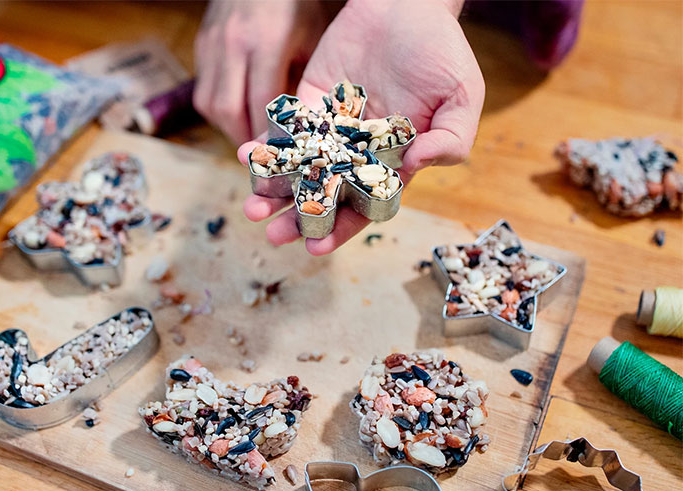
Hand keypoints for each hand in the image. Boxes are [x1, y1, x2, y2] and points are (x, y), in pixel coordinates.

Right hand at [193, 0, 330, 143]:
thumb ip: (305, 77)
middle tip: (258, 152)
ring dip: (227, 126)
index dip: (268, 133)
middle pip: (228, 110)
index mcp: (267, 42)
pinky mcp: (201, 45)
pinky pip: (203, 89)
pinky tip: (237, 110)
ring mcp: (212, 44)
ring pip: (209, 104)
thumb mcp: (312, 36)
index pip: (263, 102)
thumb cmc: (295, 2)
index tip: (278, 151)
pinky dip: (218, 108)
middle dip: (243, 138)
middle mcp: (233, 44)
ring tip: (246, 135)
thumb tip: (301, 122)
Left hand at [239, 0, 484, 254]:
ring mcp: (330, 130)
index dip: (340, 229)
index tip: (315, 248)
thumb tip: (417, 166)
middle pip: (323, 195)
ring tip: (252, 209)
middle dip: (298, 218)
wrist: (408, 3)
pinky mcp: (309, 102)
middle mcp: (356, 154)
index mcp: (392, 164)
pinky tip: (246, 156)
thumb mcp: (462, 96)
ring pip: (298, 169)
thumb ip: (450, 139)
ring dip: (274, 191)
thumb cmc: (441, 51)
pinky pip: (283, 130)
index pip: (363, 207)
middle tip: (274, 234)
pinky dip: (265, 145)